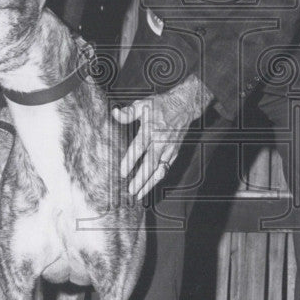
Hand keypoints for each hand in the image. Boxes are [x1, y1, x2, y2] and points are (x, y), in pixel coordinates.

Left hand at [111, 74, 212, 199]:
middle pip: (150, 164)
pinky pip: (166, 168)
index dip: (130, 161)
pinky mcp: (175, 152)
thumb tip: (115, 113)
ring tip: (139, 195)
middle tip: (131, 190)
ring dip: (150, 183)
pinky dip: (158, 178)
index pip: (139, 148)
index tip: (123, 173)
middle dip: (141, 179)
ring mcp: (169, 148)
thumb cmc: (160, 105)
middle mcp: (161, 141)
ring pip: (160, 170)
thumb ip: (128, 113)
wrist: (184, 105)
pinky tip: (149, 186)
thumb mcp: (143, 104)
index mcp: (151, 130)